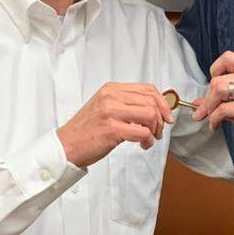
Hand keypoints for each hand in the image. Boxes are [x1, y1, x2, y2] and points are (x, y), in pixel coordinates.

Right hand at [57, 82, 173, 167]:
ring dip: (155, 129)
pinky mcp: (112, 129)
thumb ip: (126, 104)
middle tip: (158, 131)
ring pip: (150, 114)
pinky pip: (142, 132)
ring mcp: (111, 112)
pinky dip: (148, 140)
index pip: (147, 89)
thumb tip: (155, 107)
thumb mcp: (105, 107)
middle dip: (161, 118)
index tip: (167, 115)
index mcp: (111, 89)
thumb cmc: (87, 130)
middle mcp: (111, 96)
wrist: (66, 146)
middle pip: (151, 101)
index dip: (162, 102)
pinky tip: (143, 145)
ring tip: (150, 138)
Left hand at [191, 51, 233, 157]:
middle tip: (203, 111)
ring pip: (219, 89)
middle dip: (206, 97)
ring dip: (208, 106)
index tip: (210, 87)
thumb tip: (201, 102)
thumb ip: (226, 101)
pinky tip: (215, 125)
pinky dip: (214, 118)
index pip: (228, 58)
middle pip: (218, 78)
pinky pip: (224, 109)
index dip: (214, 70)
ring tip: (208, 118)